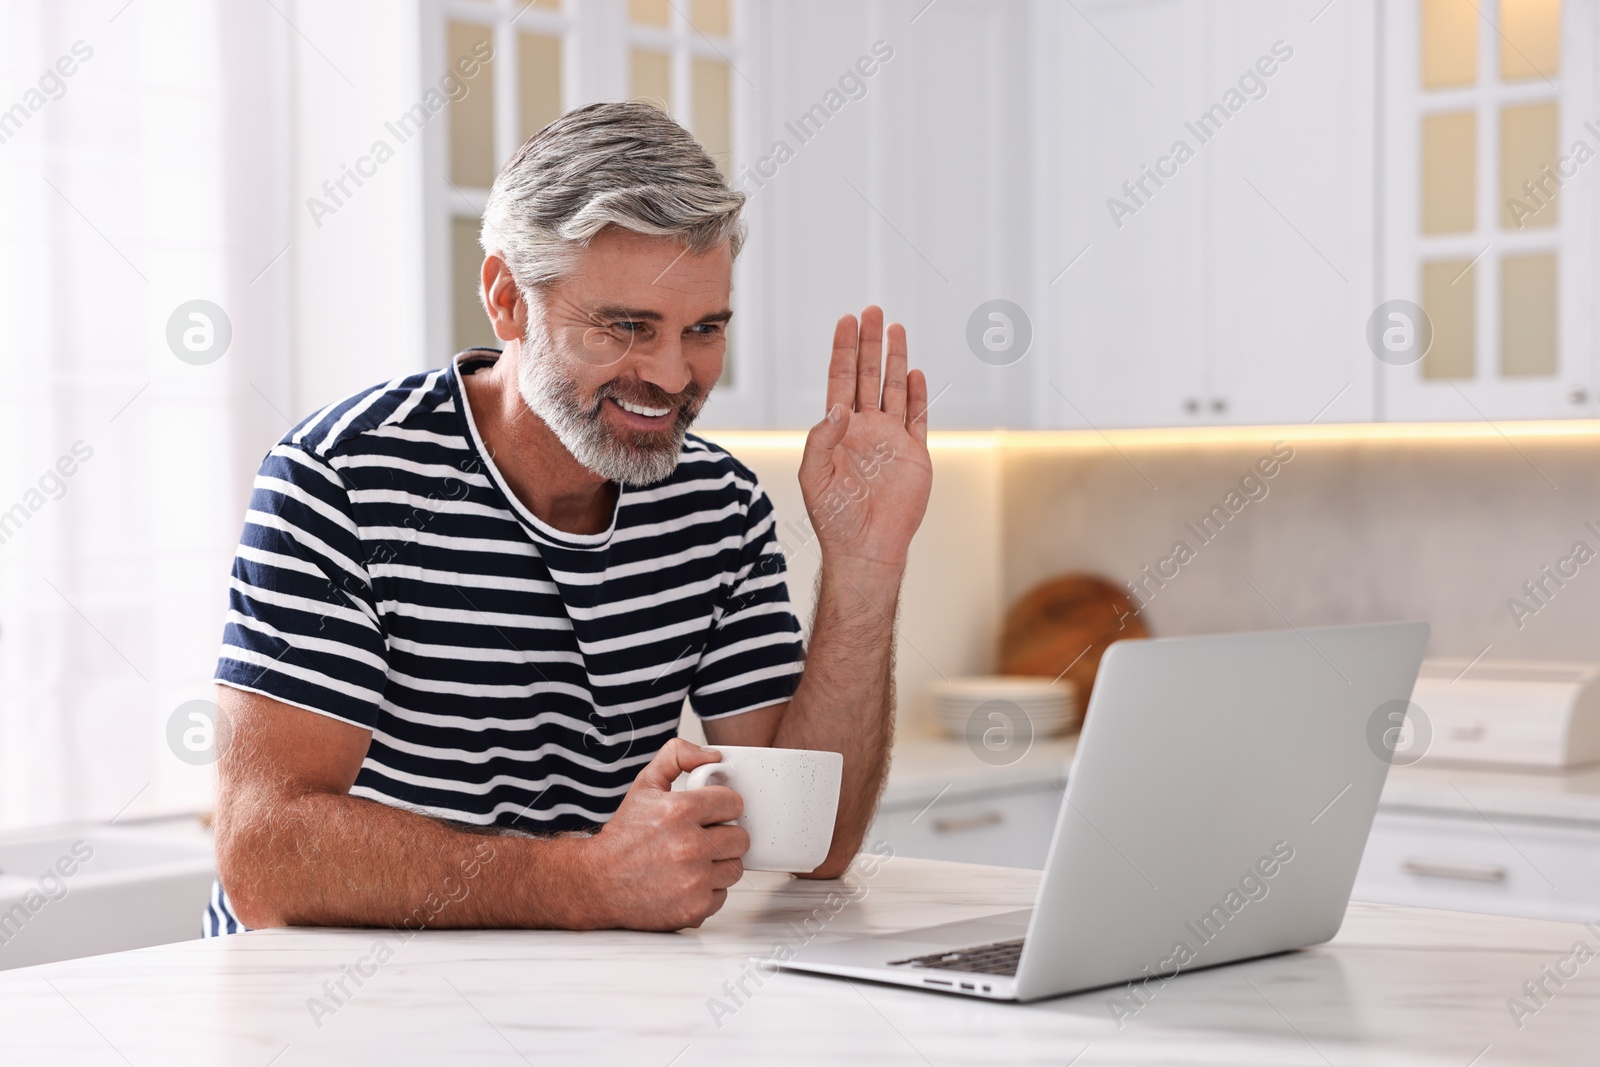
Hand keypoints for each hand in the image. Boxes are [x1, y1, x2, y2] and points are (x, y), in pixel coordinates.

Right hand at [577, 738, 748, 930]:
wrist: (597, 882)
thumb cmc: (623, 837)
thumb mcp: (644, 785)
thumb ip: (676, 757)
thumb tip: (712, 755)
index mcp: (680, 811)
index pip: (734, 803)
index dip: (722, 807)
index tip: (712, 814)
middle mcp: (690, 846)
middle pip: (741, 838)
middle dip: (724, 836)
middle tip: (702, 839)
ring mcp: (694, 880)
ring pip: (735, 868)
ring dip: (718, 865)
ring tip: (693, 862)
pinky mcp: (695, 908)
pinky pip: (722, 895)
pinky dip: (707, 891)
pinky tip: (686, 883)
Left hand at [799, 306, 932, 573]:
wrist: (866, 547)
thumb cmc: (833, 518)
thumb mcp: (813, 476)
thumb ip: (822, 440)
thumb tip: (839, 407)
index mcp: (838, 431)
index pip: (840, 380)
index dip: (842, 350)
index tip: (846, 321)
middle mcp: (866, 429)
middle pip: (868, 375)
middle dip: (869, 344)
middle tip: (872, 311)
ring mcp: (891, 440)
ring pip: (895, 389)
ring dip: (894, 360)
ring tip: (895, 328)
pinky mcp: (915, 454)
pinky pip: (918, 417)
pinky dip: (918, 395)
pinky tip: (915, 372)